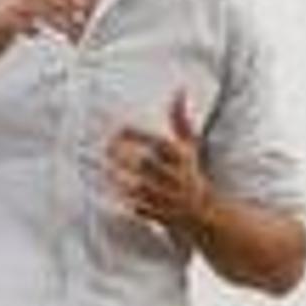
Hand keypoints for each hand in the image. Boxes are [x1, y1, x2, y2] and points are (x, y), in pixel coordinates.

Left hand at [106, 90, 209, 237]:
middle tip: (104, 147)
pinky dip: (121, 202)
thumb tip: (180, 90)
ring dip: (118, 178)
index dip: (137, 136)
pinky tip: (105, 193)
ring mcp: (166, 198)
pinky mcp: (157, 215)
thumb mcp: (190, 146)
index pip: (158, 143)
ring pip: (138, 187)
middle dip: (124, 156)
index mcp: (181, 158)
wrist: (204, 212)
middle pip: (146, 165)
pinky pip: (137, 208)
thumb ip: (180, 119)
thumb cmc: (190, 173)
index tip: (118, 129)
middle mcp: (175, 177)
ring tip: (101, 168)